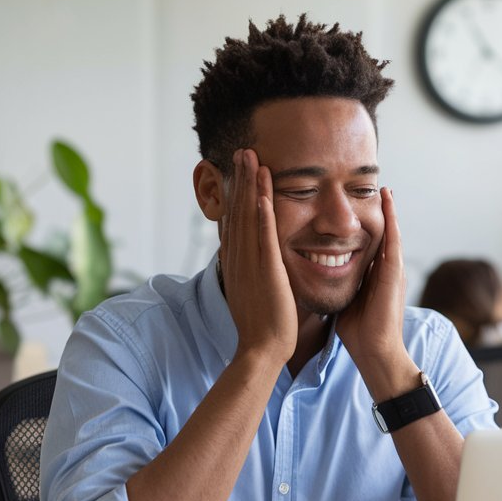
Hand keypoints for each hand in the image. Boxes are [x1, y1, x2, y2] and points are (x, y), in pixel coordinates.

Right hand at [220, 149, 297, 364]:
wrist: (262, 349)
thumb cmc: (262, 325)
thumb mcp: (252, 289)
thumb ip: (252, 270)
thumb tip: (252, 259)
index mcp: (237, 261)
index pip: (235, 219)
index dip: (236, 192)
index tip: (239, 169)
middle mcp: (239, 258)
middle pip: (238, 210)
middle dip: (240, 180)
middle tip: (243, 151)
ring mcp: (251, 264)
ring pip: (248, 218)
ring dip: (250, 187)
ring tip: (251, 159)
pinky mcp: (266, 273)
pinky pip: (264, 239)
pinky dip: (262, 216)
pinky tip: (263, 195)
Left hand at [338, 187, 415, 397]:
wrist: (375, 353)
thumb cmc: (358, 333)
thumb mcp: (344, 299)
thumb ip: (338, 285)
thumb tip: (318, 275)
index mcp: (373, 275)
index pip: (367, 243)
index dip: (360, 224)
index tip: (352, 205)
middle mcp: (386, 269)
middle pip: (381, 233)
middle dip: (378, 212)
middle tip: (374, 186)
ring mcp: (393, 270)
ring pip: (391, 232)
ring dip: (389, 209)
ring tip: (385, 187)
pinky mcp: (395, 274)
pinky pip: (394, 239)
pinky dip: (393, 219)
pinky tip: (388, 201)